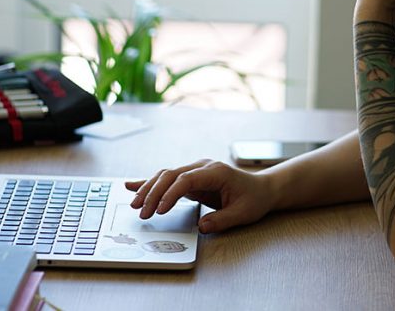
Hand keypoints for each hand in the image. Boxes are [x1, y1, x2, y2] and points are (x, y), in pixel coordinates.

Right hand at [126, 159, 274, 233]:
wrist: (261, 189)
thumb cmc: (254, 199)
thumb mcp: (242, 213)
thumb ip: (222, 220)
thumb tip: (201, 227)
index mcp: (216, 172)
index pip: (186, 179)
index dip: (170, 194)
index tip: (161, 210)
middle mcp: (203, 167)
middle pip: (171, 175)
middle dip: (154, 193)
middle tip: (142, 212)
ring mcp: (196, 171)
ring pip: (165, 175)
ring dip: (148, 189)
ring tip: (135, 205)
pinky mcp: (191, 179)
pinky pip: (168, 180)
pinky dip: (150, 183)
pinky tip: (132, 185)